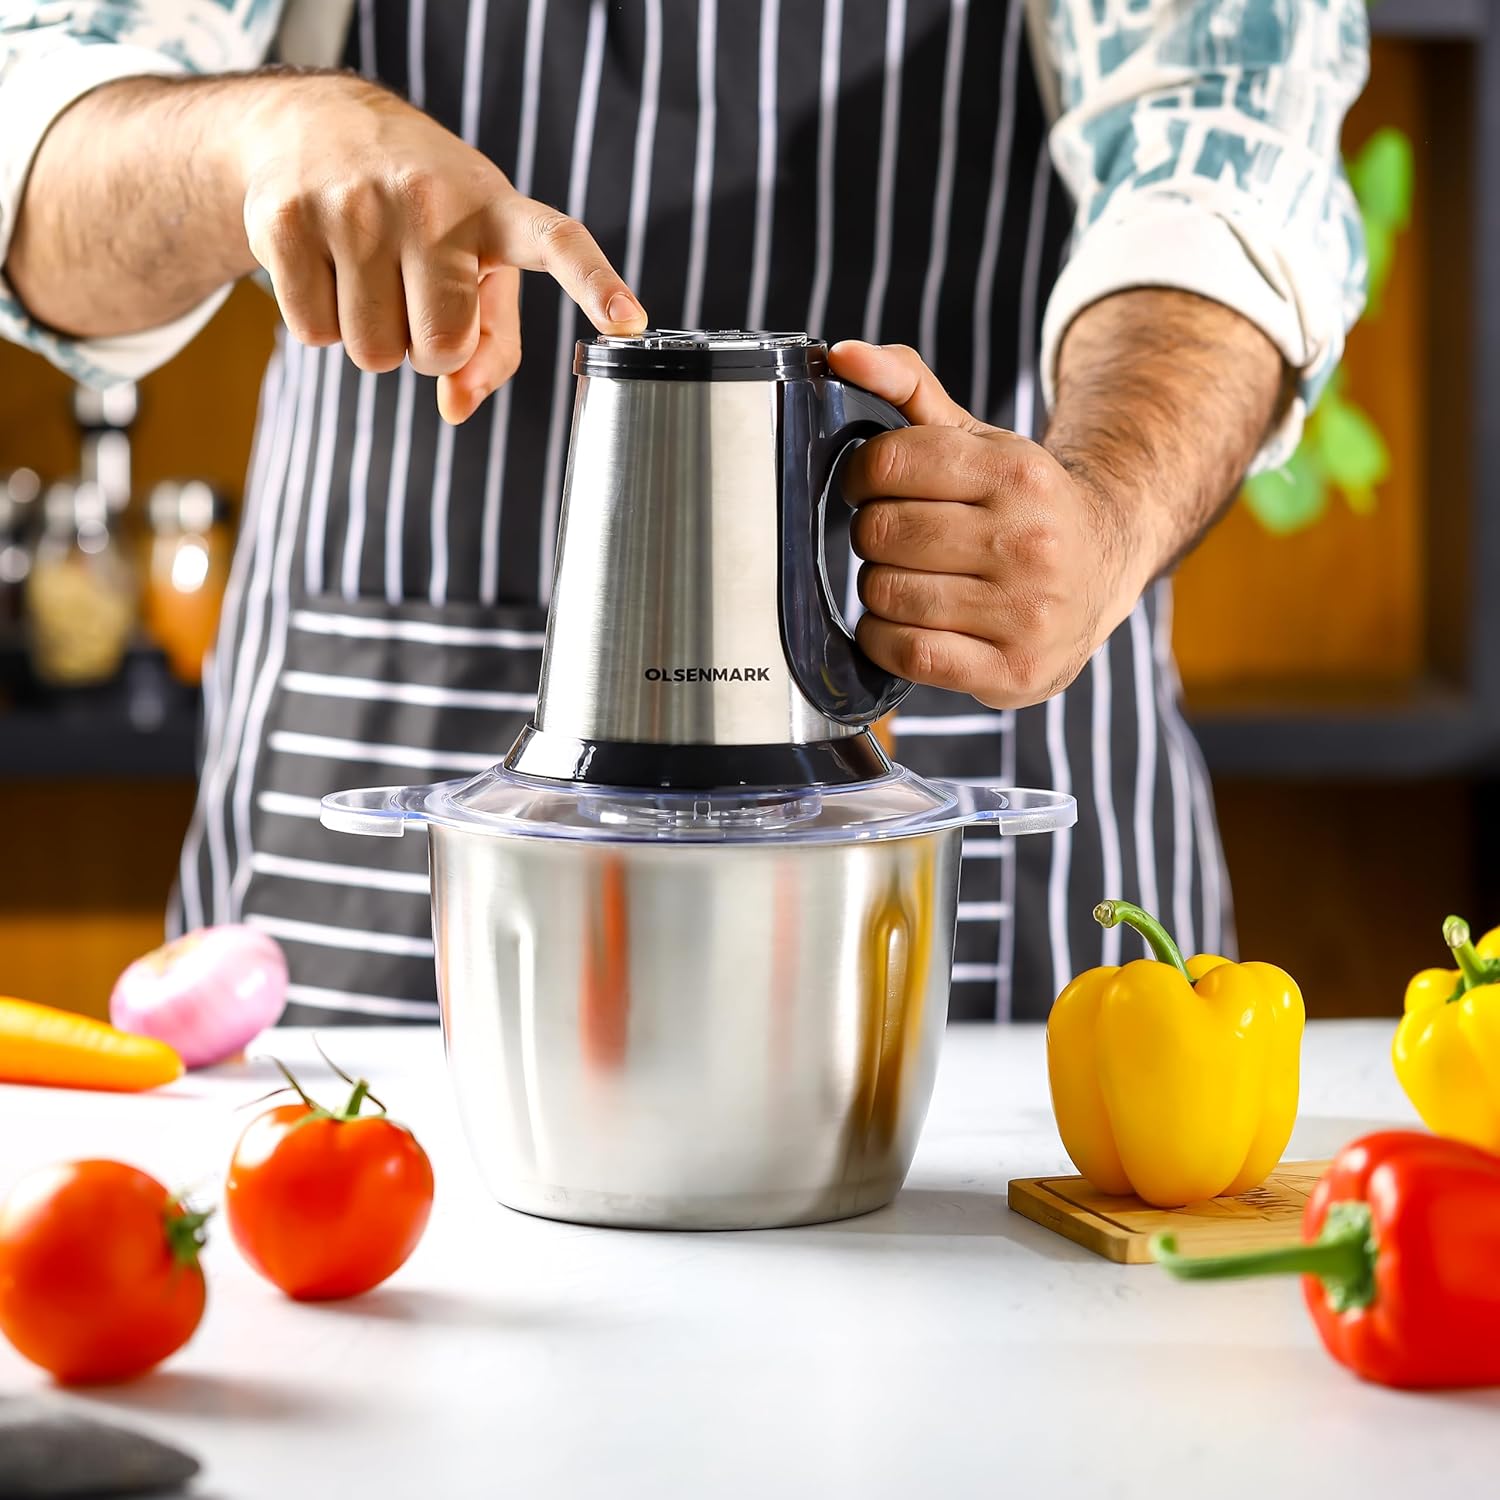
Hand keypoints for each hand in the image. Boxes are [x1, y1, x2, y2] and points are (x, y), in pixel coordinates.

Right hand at [236, 74, 646, 422]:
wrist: (312, 127)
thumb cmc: (421, 215)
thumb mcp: (476, 262)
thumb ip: (491, 346)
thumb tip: (458, 406)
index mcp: (497, 209)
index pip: (559, 246)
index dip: (596, 285)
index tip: (630, 322)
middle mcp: (430, 200)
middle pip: (439, 349)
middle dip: (427, 349)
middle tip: (416, 298)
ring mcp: (356, 204)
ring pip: (373, 353)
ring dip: (372, 339)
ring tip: (370, 279)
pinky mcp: (289, 219)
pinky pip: (314, 334)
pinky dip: (320, 322)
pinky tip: (326, 270)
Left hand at [831, 341, 1147, 708]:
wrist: (1104, 567)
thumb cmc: (1021, 505)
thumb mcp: (978, 438)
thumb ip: (907, 389)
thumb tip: (842, 355)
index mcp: (1019, 475)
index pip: (891, 463)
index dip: (863, 476)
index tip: (873, 487)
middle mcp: (1030, 543)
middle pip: (884, 534)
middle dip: (872, 536)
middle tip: (894, 540)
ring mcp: (1026, 613)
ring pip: (888, 595)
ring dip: (877, 590)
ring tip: (908, 580)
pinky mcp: (1013, 670)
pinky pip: (907, 654)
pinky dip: (885, 640)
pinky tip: (904, 625)